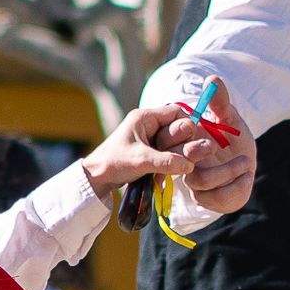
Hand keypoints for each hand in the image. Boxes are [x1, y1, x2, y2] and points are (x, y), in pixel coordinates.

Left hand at [83, 106, 200, 194]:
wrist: (97, 178)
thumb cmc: (114, 163)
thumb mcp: (141, 160)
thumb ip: (167, 161)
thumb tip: (190, 164)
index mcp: (145, 118)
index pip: (176, 111)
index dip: (187, 125)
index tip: (192, 141)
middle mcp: (149, 125)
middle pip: (178, 128)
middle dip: (180, 145)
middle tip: (177, 159)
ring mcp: (150, 139)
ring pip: (175, 143)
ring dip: (175, 157)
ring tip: (167, 171)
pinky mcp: (151, 152)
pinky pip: (169, 154)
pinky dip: (169, 165)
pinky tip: (162, 177)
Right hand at [166, 93, 254, 214]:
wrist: (247, 164)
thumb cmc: (233, 139)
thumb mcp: (229, 118)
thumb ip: (220, 103)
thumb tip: (213, 80)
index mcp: (183, 143)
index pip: (166, 139)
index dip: (176, 132)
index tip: (195, 124)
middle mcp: (184, 164)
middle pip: (175, 162)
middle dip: (196, 151)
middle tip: (216, 144)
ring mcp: (196, 184)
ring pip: (199, 180)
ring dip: (226, 170)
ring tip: (247, 161)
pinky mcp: (210, 199)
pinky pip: (217, 197)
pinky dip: (236, 185)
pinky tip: (247, 174)